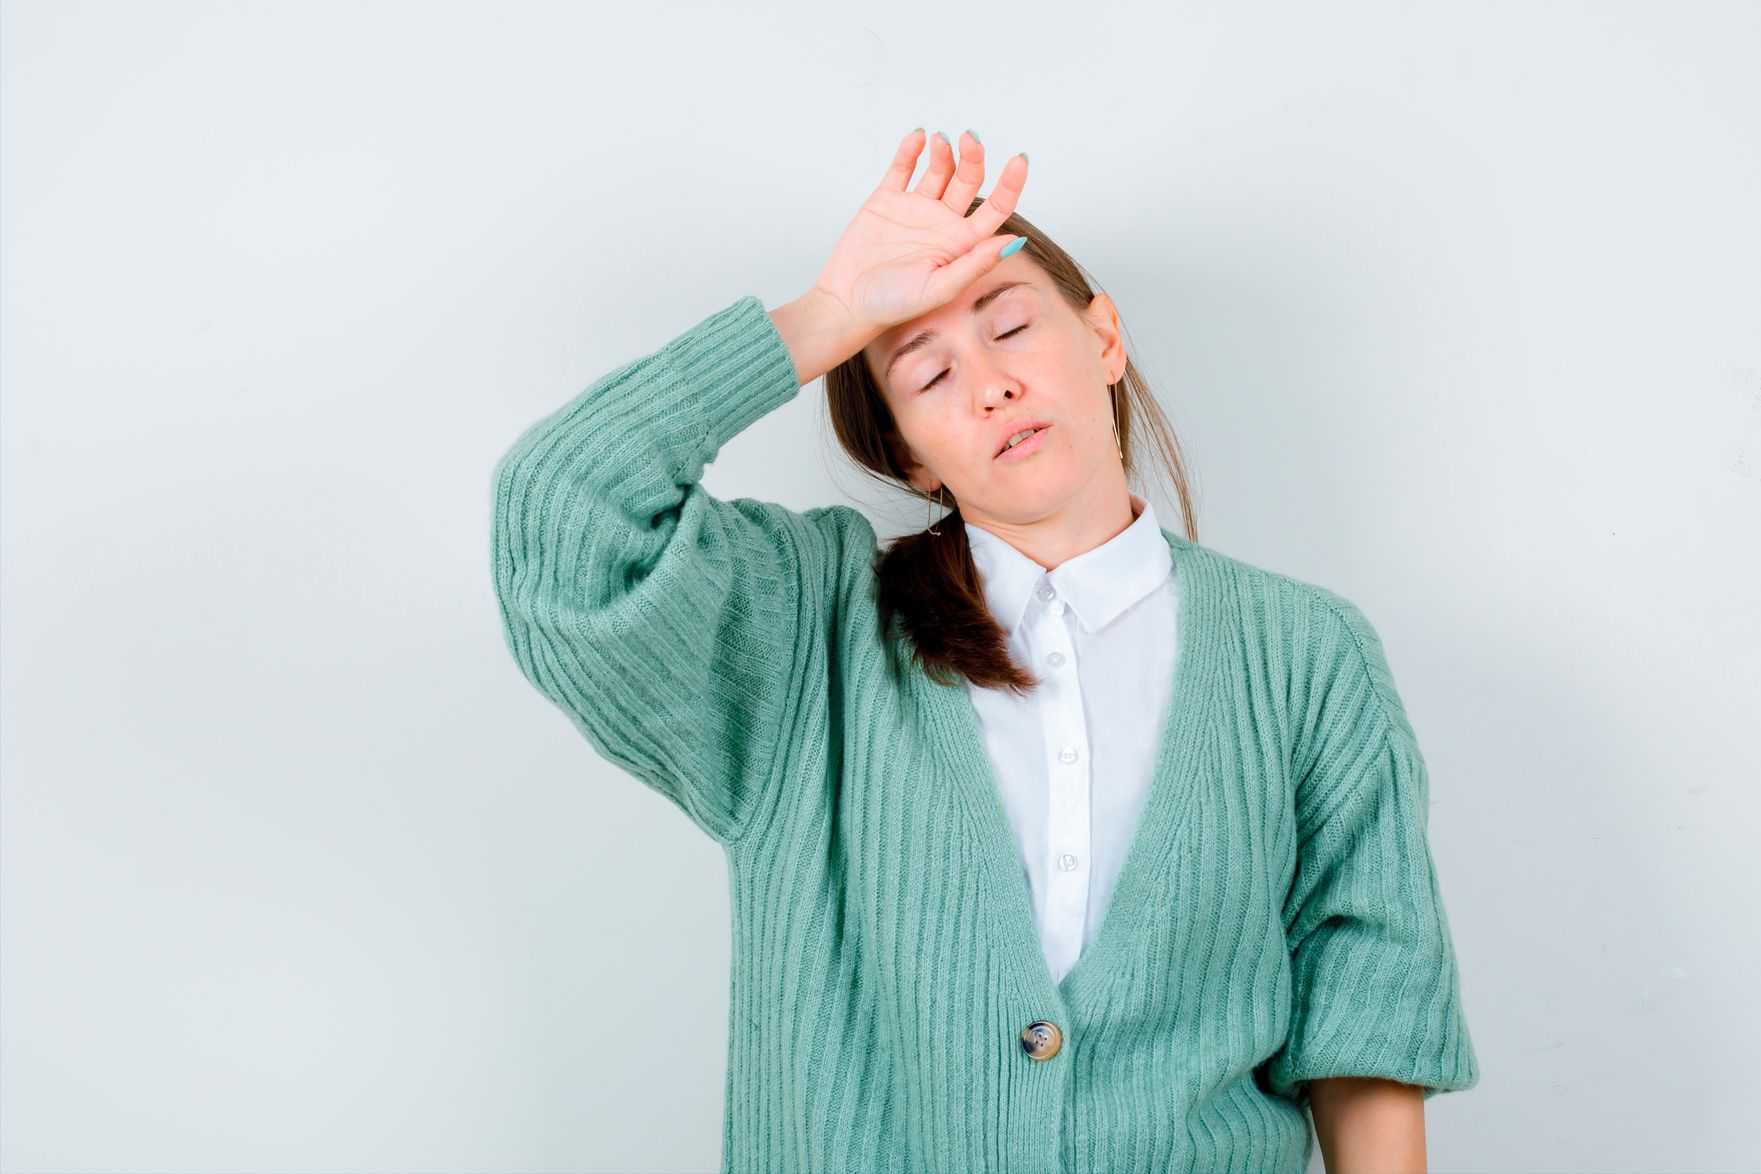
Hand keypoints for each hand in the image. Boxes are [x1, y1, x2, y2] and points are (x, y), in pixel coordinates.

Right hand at [811, 129, 1028, 341]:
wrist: (847, 302)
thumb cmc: (894, 305)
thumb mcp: (940, 288)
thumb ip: (975, 264)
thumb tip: (1014, 242)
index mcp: (962, 243)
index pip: (996, 208)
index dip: (1011, 184)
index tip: (1019, 160)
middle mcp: (943, 222)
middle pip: (969, 180)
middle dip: (973, 158)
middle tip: (969, 139)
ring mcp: (916, 208)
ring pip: (939, 170)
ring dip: (944, 152)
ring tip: (940, 140)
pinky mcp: (887, 200)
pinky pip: (903, 168)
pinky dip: (911, 150)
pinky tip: (918, 137)